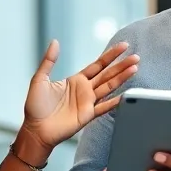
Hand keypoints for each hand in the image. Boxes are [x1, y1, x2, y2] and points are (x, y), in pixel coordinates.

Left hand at [22, 40, 138, 148]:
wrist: (35, 129)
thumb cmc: (35, 107)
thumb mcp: (39, 79)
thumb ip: (49, 61)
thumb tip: (55, 42)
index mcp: (76, 80)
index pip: (97, 65)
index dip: (110, 56)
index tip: (123, 46)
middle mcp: (85, 90)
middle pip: (107, 74)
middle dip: (121, 65)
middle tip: (136, 56)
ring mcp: (88, 102)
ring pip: (109, 87)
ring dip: (122, 78)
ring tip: (135, 68)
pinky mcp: (88, 115)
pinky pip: (105, 107)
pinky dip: (116, 101)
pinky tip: (126, 95)